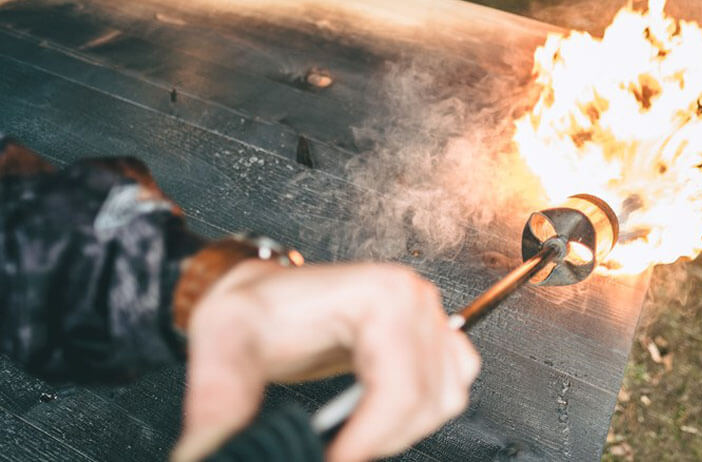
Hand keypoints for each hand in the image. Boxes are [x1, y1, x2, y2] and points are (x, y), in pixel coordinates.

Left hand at [171, 260, 479, 461]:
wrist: (263, 298)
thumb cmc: (252, 310)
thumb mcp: (222, 349)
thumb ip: (219, 407)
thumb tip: (214, 455)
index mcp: (376, 294)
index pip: (398, 384)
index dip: (368, 437)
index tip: (332, 459)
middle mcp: (412, 300)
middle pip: (424, 399)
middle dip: (377, 439)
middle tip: (336, 452)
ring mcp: (427, 317)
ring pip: (444, 399)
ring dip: (400, 431)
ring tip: (354, 437)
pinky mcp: (431, 337)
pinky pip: (450, 390)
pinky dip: (420, 416)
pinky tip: (380, 420)